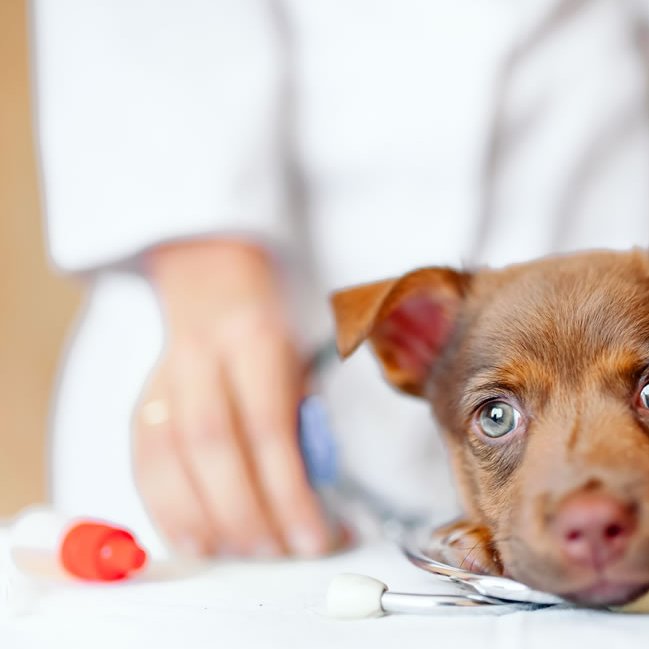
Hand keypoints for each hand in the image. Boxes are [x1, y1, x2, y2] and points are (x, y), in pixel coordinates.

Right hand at [134, 240, 336, 556]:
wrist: (211, 284)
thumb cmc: (270, 331)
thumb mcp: (305, 359)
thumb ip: (308, 419)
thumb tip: (318, 490)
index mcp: (255, 342)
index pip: (268, 428)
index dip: (289, 492)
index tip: (315, 535)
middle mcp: (202, 361)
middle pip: (215, 450)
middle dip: (249, 514)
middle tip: (280, 550)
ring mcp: (163, 384)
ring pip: (171, 462)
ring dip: (208, 522)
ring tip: (245, 552)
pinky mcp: (141, 407)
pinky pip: (145, 466)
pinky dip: (168, 512)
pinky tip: (196, 541)